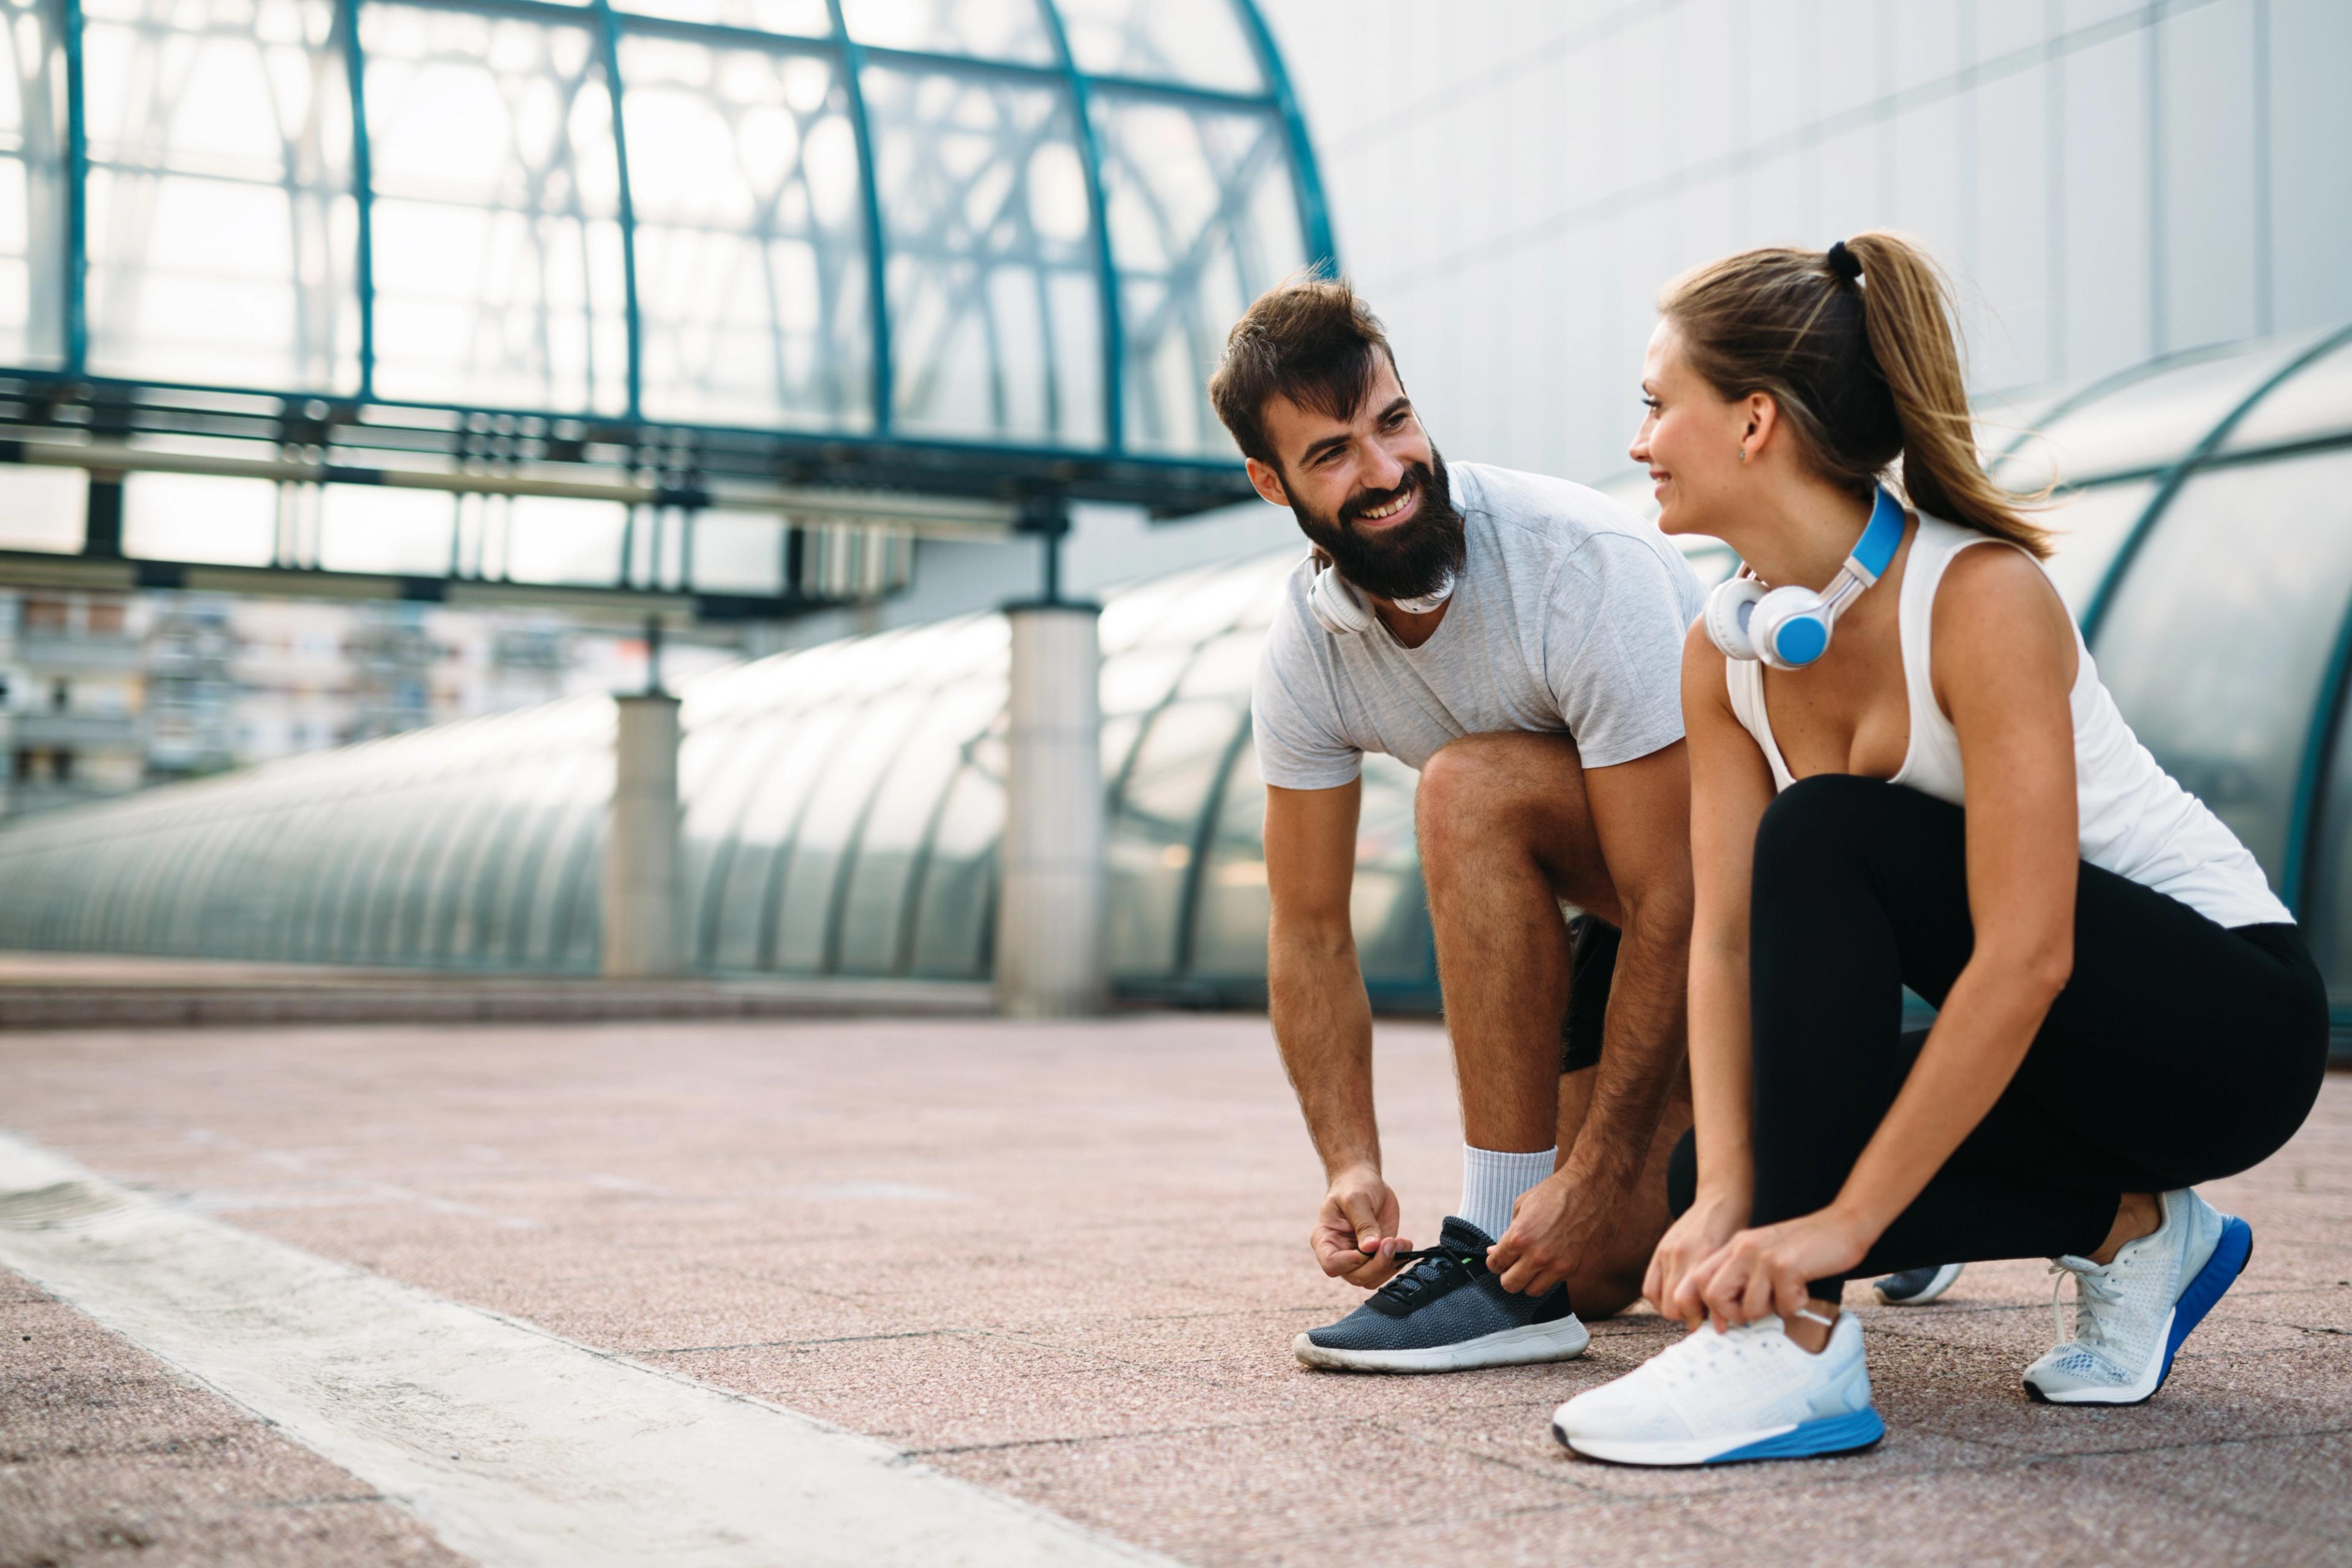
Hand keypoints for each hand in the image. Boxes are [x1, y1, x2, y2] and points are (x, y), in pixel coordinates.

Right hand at [1310, 1166, 1409, 1287]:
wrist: (1364, 1180)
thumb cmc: (1353, 1185)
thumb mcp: (1356, 1199)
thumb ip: (1363, 1224)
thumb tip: (1371, 1248)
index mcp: (1325, 1239)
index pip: (1331, 1264)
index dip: (1349, 1263)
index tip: (1368, 1248)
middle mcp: (1340, 1253)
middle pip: (1355, 1276)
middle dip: (1376, 1263)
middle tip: (1391, 1241)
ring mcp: (1359, 1257)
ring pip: (1372, 1279)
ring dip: (1390, 1265)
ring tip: (1402, 1242)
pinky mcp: (1377, 1255)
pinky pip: (1387, 1270)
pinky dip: (1399, 1261)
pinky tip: (1405, 1244)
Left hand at [1486, 1166, 1607, 1296]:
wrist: (1591, 1189)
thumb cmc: (1555, 1193)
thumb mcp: (1522, 1205)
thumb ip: (1508, 1232)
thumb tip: (1494, 1251)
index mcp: (1519, 1237)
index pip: (1496, 1264)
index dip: (1494, 1261)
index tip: (1498, 1257)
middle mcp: (1538, 1256)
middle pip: (1510, 1285)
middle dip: (1507, 1275)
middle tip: (1511, 1265)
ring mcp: (1558, 1265)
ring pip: (1532, 1291)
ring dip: (1527, 1281)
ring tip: (1530, 1267)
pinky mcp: (1575, 1268)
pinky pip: (1554, 1282)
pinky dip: (1549, 1275)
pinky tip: (1550, 1260)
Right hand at [1645, 1187, 1748, 1326]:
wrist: (1721, 1199)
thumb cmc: (1736, 1232)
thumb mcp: (1734, 1261)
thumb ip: (1722, 1292)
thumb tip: (1718, 1328)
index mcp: (1701, 1258)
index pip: (1683, 1303)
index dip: (1697, 1318)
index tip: (1712, 1318)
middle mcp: (1679, 1255)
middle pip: (1670, 1306)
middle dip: (1686, 1316)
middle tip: (1703, 1312)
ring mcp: (1666, 1251)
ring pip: (1657, 1299)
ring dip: (1673, 1307)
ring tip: (1691, 1303)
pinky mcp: (1659, 1250)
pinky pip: (1649, 1287)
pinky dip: (1660, 1297)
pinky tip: (1676, 1295)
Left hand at [1683, 1208, 1872, 1330]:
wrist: (1842, 1224)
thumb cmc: (1806, 1248)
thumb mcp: (1765, 1255)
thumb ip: (1744, 1275)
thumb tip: (1726, 1318)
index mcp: (1734, 1246)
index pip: (1699, 1280)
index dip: (1708, 1307)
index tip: (1726, 1324)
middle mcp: (1742, 1249)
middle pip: (1713, 1295)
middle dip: (1734, 1314)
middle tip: (1761, 1310)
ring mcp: (1763, 1256)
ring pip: (1748, 1308)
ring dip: (1771, 1311)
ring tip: (1788, 1295)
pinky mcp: (1786, 1266)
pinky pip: (1782, 1306)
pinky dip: (1795, 1306)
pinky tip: (1804, 1289)